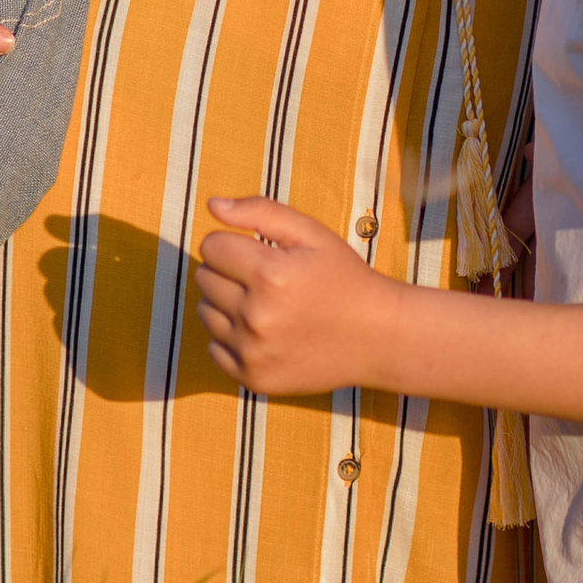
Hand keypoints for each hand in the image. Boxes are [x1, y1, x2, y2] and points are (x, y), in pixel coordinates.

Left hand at [194, 197, 388, 393]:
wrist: (378, 336)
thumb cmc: (344, 277)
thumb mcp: (311, 234)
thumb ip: (260, 212)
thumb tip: (212, 204)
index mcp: (270, 274)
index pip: (211, 247)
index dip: (232, 244)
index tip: (257, 253)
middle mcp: (256, 316)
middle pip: (204, 278)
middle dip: (228, 272)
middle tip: (264, 279)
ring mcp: (252, 351)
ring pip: (204, 313)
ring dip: (226, 304)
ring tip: (265, 305)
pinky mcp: (252, 378)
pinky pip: (214, 348)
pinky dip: (231, 338)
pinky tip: (264, 332)